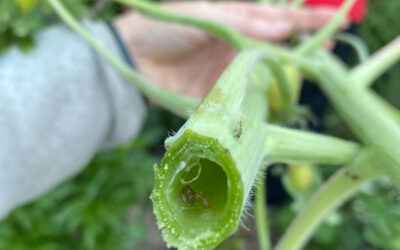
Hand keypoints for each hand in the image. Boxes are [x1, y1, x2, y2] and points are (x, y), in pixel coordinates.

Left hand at [114, 1, 344, 96]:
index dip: (304, 20)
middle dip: (303, 47)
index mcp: (234, 22)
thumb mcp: (206, 16)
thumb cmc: (166, 29)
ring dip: (289, 74)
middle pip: (277, 48)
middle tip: (333, 48)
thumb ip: (245, 22)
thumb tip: (285, 26)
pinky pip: (248, 98)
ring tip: (315, 71)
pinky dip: (264, 99)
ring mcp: (231, 72)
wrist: (134, 61)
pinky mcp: (222, 96)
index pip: (276, 19)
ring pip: (267, 74)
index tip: (333, 18)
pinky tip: (283, 97)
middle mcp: (237, 47)